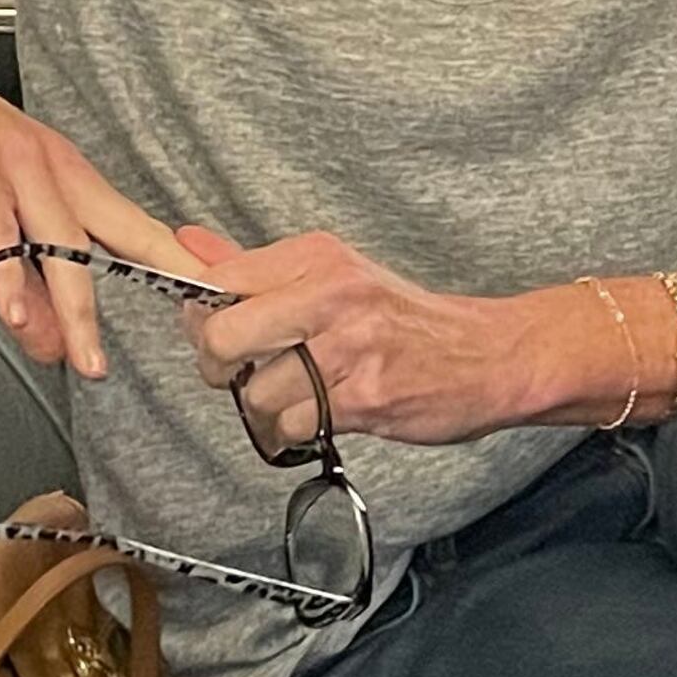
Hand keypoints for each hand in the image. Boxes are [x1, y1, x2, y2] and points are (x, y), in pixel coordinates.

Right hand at [0, 1, 194, 381]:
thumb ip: (20, 282)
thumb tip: (51, 342)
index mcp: (63, 176)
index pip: (133, 228)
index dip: (176, 264)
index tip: (212, 300)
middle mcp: (51, 165)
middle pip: (116, 235)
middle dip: (154, 289)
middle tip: (184, 339)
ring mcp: (13, 160)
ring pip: (60, 239)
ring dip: (75, 305)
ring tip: (85, 356)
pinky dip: (5, 271)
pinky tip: (12, 308)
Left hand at [174, 223, 531, 449]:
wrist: (490, 356)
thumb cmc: (406, 321)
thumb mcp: (335, 274)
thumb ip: (255, 265)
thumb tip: (186, 244)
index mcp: (319, 257)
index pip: (221, 279)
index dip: (201, 315)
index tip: (215, 330)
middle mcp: (332, 294)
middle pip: (222, 335)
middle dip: (217, 366)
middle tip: (237, 373)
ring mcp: (349, 347)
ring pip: (255, 392)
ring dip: (264, 408)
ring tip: (295, 398)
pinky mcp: (364, 398)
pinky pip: (292, 426)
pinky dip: (295, 431)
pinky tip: (319, 416)